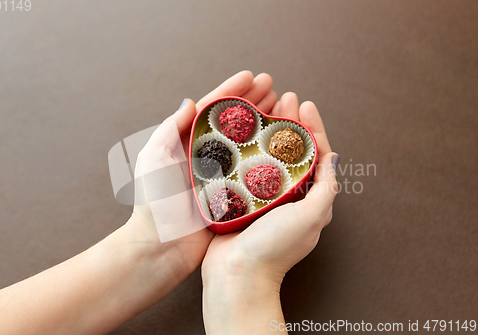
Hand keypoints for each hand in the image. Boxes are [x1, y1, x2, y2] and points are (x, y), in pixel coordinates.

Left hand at [127, 70, 278, 280]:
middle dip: (254, 102)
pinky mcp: (234, 195)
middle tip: (274, 88)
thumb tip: (191, 101)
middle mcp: (206, 156)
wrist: (161, 245)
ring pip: (248, 143)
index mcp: (186, 143)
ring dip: (264, 124)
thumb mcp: (153, 158)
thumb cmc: (153, 202)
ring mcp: (222, 175)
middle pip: (235, 122)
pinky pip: (254, 171)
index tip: (251, 76)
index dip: (232, 91)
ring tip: (282, 109)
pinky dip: (268, 156)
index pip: (213, 110)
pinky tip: (281, 146)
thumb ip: (170, 128)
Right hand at [202, 93, 338, 333]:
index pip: (317, 156)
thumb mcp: (310, 217)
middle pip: (293, 152)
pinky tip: (242, 133)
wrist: (235, 276)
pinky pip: (248, 169)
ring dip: (269, 132)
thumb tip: (334, 157)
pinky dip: (248, 149)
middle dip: (291, 124)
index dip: (314, 129)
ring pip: (270, 156)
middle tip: (285, 98)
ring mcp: (265, 198)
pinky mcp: (243, 200)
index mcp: (310, 200)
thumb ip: (326, 188)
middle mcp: (289, 197)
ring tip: (265, 108)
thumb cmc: (274, 248)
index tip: (305, 105)